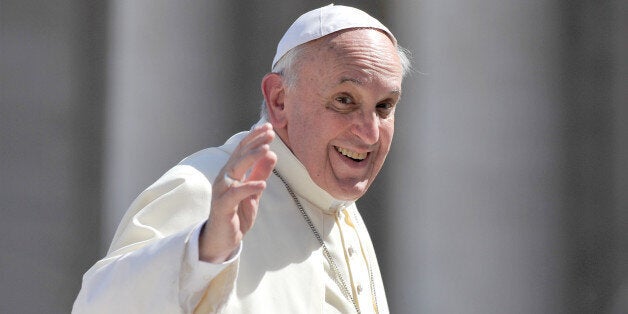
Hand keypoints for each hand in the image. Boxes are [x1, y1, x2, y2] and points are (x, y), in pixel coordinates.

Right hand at [198, 123, 276, 262]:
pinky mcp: (222, 207)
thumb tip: (272, 154)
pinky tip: (262, 184)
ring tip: (267, 149)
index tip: (268, 127)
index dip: (254, 137)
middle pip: (238, 155)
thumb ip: (260, 173)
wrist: (223, 239)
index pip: (242, 150)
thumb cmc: (236, 213)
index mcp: (231, 172)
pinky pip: (235, 194)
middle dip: (254, 143)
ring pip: (235, 170)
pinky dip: (248, 187)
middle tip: (270, 133)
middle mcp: (224, 178)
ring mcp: (221, 191)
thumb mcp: (253, 191)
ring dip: (251, 158)